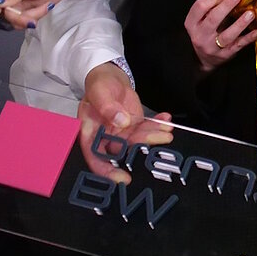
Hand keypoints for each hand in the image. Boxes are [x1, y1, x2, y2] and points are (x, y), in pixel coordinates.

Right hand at [78, 64, 171, 185]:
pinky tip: (166, 120)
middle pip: (123, 150)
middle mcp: (106, 137)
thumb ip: (108, 107)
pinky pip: (147, 130)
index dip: (107, 170)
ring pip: (138, 141)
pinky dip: (158, 126)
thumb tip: (121, 121)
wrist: (109, 77)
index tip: (123, 178)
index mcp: (90, 133)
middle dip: (142, 147)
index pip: (96, 158)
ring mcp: (121, 133)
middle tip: (160, 138)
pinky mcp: (134, 126)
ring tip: (166, 129)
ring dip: (154, 136)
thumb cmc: (98, 85)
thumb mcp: (99, 92)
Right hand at [185, 0, 256, 72]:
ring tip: (250, 13)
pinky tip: (256, 32)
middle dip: (226, 5)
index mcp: (192, 24)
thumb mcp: (201, 21)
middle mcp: (200, 36)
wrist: (202, 60)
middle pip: (213, 19)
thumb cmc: (204, 33)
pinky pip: (238, 46)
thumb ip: (211, 7)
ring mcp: (212, 47)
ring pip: (227, 35)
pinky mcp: (225, 55)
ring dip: (240, 23)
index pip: (200, 7)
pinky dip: (248, 39)